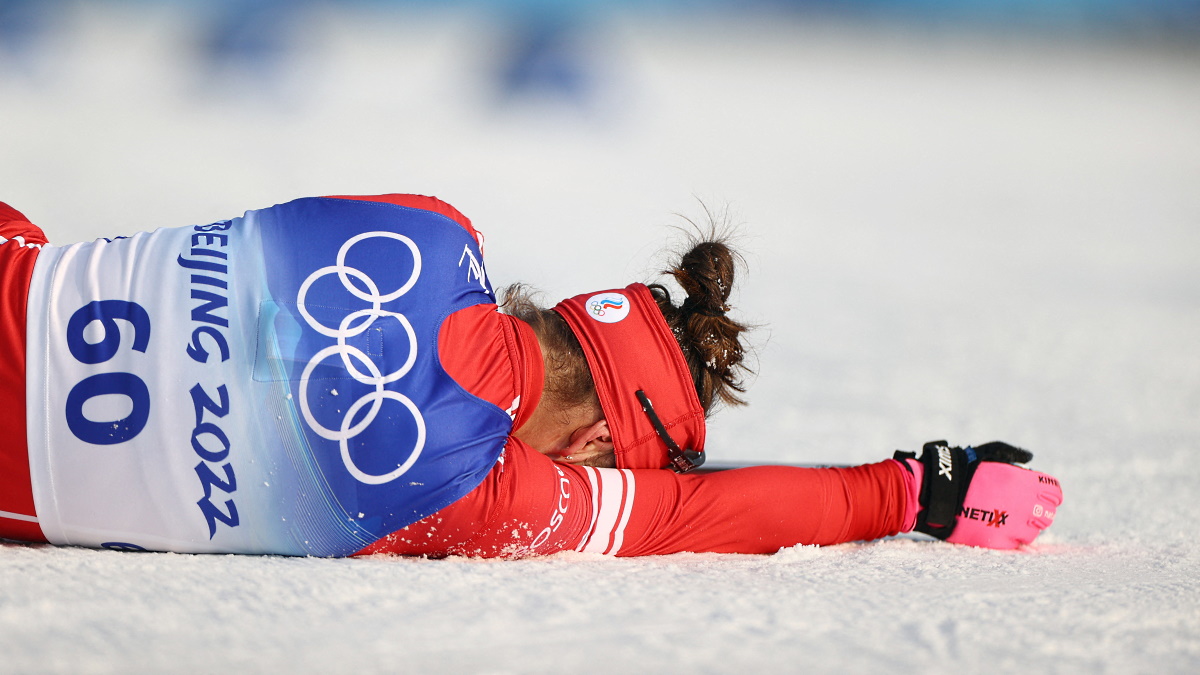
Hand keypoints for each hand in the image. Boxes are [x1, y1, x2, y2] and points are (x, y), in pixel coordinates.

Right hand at [895, 441, 1062, 549]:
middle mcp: (1023, 504)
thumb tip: (1030, 456)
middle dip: (1039, 510)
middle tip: (1024, 508)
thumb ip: (1011, 454)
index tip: (1040, 495)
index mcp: (1023, 482)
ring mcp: (1012, 524)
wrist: (935, 493)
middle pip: (1048, 513)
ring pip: (1035, 531)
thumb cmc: (959, 470)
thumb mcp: (987, 453)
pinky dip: (1012, 537)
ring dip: (1027, 525)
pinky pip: (1017, 543)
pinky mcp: (998, 540)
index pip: (1054, 492)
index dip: (1049, 493)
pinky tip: (1000, 528)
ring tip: (1010, 519)